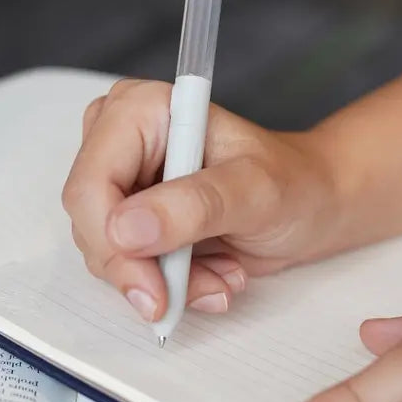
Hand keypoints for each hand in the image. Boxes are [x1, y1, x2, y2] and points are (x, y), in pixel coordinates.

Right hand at [61, 79, 342, 322]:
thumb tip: (125, 230)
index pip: (90, 184)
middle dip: (145, 268)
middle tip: (206, 286)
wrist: (312, 202)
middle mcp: (119, 135)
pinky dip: (166, 284)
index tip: (154, 293)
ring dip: (163, 280)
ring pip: (104, 249)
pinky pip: (122, 262)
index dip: (112, 244)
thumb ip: (193, 206)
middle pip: (90, 220)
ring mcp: (120, 174)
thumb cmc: (292, 183)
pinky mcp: (128, 210)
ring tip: (221, 276)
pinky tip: (211, 275)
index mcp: (141, 109)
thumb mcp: (254, 192)